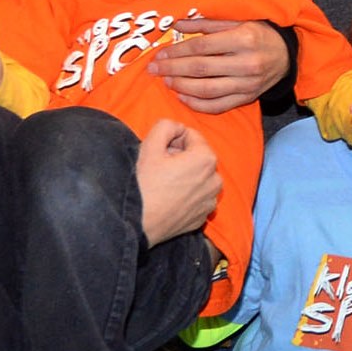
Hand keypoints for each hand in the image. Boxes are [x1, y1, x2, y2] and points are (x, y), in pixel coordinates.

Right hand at [137, 119, 221, 243]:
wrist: (136, 224)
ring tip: (163, 183)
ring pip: (198, 177)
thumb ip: (166, 126)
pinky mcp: (203, 217)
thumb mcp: (149, 146)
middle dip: (180, 156)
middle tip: (159, 166)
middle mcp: (216, 180)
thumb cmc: (143, 185)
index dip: (173, 139)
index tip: (159, 150)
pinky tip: (168, 198)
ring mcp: (210, 201)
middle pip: (197, 157)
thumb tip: (177, 127)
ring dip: (185, 175)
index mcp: (206, 159)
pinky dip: (187, 194)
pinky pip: (197, 197)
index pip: (192, 136)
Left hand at [151, 18, 290, 112]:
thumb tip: (177, 25)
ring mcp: (248, 83)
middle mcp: (246, 63)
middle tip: (154, 69)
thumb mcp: (238, 22)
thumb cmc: (260, 34)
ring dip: (181, 87)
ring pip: (207, 90)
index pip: (201, 47)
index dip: (177, 51)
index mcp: (243, 39)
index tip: (160, 54)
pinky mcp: (248, 97)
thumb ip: (207, 24)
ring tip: (166, 82)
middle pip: (201, 69)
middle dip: (173, 69)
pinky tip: (183, 97)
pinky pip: (218, 105)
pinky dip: (197, 104)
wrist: (287, 55)